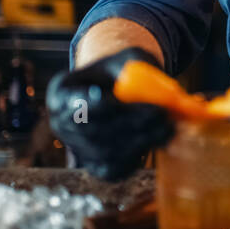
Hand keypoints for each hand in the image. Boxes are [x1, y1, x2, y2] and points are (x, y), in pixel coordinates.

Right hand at [46, 47, 173, 180]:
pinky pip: (115, 168)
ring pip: (105, 152)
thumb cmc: (124, 72)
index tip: (107, 98)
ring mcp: (78, 147)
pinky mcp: (97, 166)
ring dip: (140, 140)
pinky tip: (161, 139)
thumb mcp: (128, 60)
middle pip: (90, 129)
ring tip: (167, 125)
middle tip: (159, 113)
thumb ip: (138, 71)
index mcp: (63, 92)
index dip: (88, 103)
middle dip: (127, 122)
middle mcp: (62, 123)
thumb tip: (155, 91)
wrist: (123, 91)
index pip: (70, 101)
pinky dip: (139, 155)